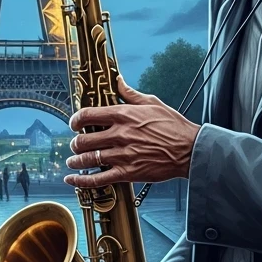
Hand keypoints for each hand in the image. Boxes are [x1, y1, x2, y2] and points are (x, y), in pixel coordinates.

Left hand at [64, 76, 200, 187]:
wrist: (189, 149)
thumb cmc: (174, 126)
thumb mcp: (153, 102)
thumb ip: (130, 94)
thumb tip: (118, 81)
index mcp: (123, 115)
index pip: (87, 115)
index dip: (75, 120)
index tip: (74, 124)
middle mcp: (119, 134)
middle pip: (84, 139)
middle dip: (75, 143)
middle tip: (76, 144)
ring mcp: (122, 155)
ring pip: (88, 159)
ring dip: (75, 161)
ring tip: (72, 161)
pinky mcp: (128, 173)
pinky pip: (99, 179)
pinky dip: (82, 180)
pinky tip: (73, 180)